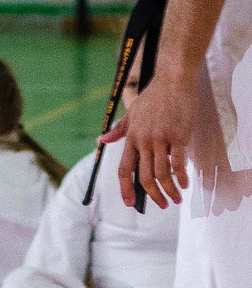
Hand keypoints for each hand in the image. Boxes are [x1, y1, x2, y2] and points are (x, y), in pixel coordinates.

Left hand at [121, 72, 199, 210]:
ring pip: (162, 173)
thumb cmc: (153, 97)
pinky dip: (181, 176)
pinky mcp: (178, 136)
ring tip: (176, 199)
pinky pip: (178, 162)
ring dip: (169, 190)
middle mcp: (143, 141)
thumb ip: (119, 130)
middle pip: (144, 176)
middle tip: (162, 205)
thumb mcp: (132, 113)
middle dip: (152, 195)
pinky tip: (186, 184)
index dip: (126, 188)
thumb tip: (101, 139)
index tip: (130, 203)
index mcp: (131, 138)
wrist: (172, 82)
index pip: (124, 168)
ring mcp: (161, 139)